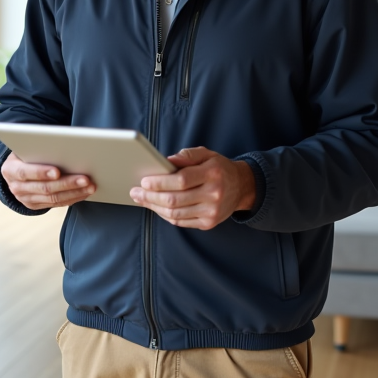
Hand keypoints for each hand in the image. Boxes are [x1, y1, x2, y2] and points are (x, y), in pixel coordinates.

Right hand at [2, 152, 94, 209]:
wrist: (13, 170)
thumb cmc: (24, 153)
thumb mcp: (25, 147)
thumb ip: (37, 148)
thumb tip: (65, 145)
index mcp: (10, 170)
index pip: (26, 172)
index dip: (41, 172)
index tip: (58, 171)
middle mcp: (16, 187)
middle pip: (45, 188)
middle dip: (67, 183)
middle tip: (86, 179)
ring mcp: (25, 199)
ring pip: (53, 199)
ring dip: (74, 192)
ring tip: (90, 186)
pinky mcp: (35, 206)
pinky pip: (56, 204)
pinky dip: (72, 198)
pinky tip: (84, 192)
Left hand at [130, 147, 255, 229]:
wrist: (242, 187)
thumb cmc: (219, 168)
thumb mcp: (206, 154)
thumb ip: (186, 156)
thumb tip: (165, 161)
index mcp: (212, 174)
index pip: (181, 180)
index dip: (160, 182)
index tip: (144, 181)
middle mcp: (214, 194)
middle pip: (175, 199)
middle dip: (150, 196)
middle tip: (135, 192)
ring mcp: (211, 212)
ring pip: (175, 213)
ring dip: (154, 207)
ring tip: (142, 199)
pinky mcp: (208, 223)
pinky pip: (181, 221)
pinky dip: (165, 215)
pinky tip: (156, 207)